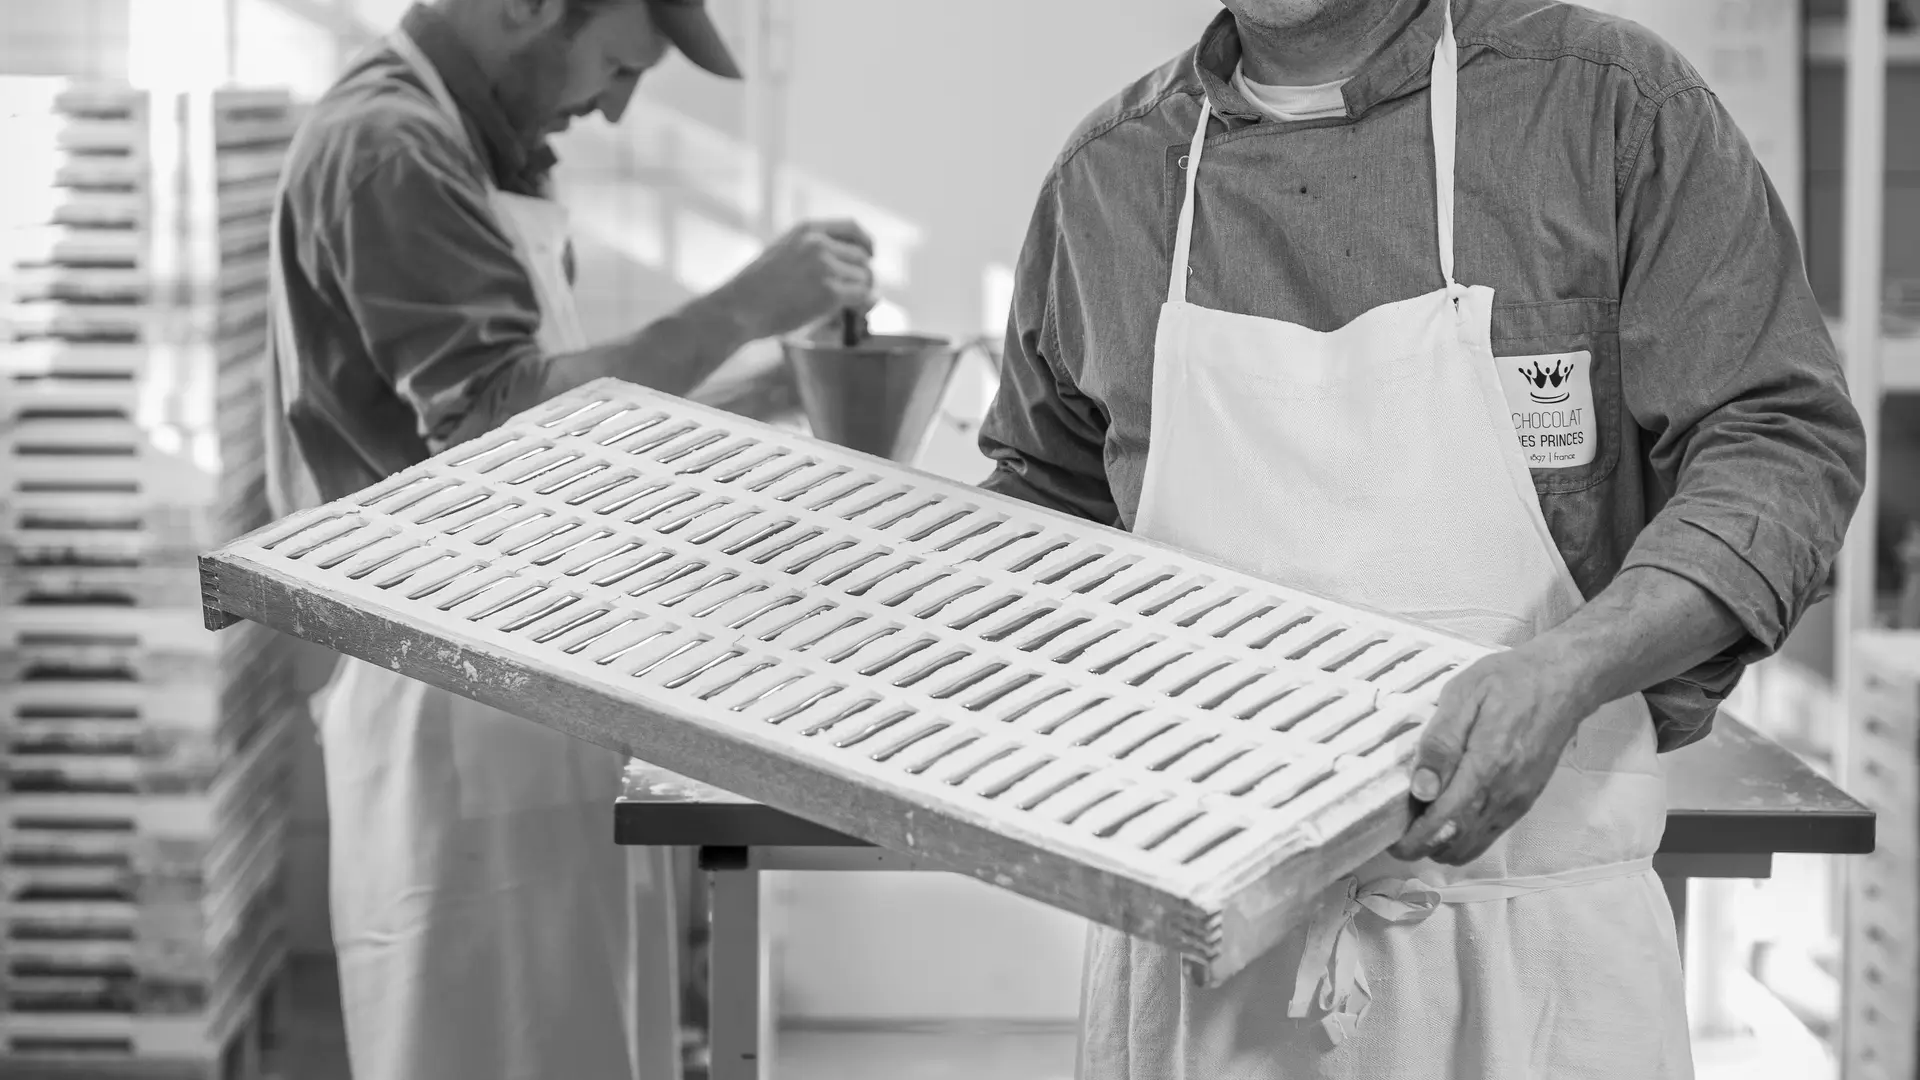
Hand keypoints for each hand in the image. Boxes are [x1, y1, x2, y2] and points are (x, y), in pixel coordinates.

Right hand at [711, 219, 874, 339]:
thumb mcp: (780, 251)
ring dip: (863, 293)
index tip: (871, 254)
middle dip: (862, 276)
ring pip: (865, 278)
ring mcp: (826, 266)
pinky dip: (865, 305)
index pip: (851, 227)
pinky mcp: (831, 292)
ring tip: (852, 307)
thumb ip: (808, 250)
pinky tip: (856, 313)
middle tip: (856, 295)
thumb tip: (840, 267)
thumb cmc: (754, 288)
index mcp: (807, 229)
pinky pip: (864, 296)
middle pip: (862, 257)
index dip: (867, 242)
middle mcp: (819, 243)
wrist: (740, 307)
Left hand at [1388, 642, 1594, 865]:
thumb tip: (1421, 790)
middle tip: (1398, 827)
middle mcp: (1504, 795)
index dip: (1414, 840)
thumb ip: (1441, 743)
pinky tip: (1446, 811)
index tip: (1391, 842)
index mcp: (1486, 767)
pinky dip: (1463, 835)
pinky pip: (1489, 834)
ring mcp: (1517, 802)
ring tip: (1418, 819)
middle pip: (1456, 845)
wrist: (1564, 682)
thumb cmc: (1509, 681)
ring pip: (1472, 845)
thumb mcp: (1464, 695)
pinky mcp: (1524, 801)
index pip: (1445, 823)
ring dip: (1442, 844)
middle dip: (1423, 845)